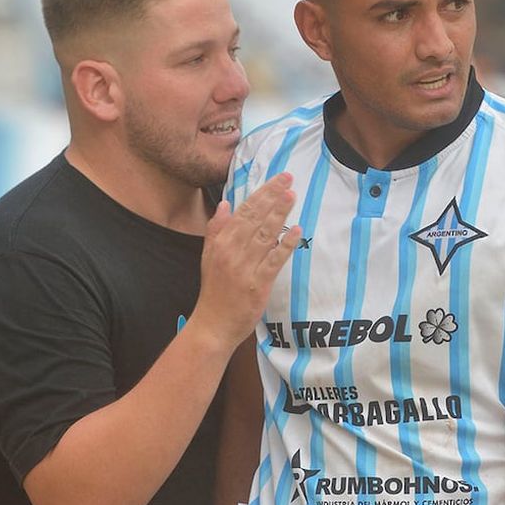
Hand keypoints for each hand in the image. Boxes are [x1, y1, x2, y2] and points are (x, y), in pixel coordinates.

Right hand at [191, 173, 300, 349]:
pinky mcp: (257, 284)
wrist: (212, 325)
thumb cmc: (214, 291)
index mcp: (220, 243)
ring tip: (292, 196)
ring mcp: (244, 268)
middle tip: (288, 179)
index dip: (262, 194)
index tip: (277, 180)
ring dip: (280, 214)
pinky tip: (297, 231)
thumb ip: (216, 230)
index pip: (243, 211)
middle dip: (272, 197)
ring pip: (265, 235)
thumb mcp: (208, 256)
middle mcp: (232, 251)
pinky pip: (274, 260)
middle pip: (255, 218)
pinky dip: (285, 244)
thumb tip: (224, 204)